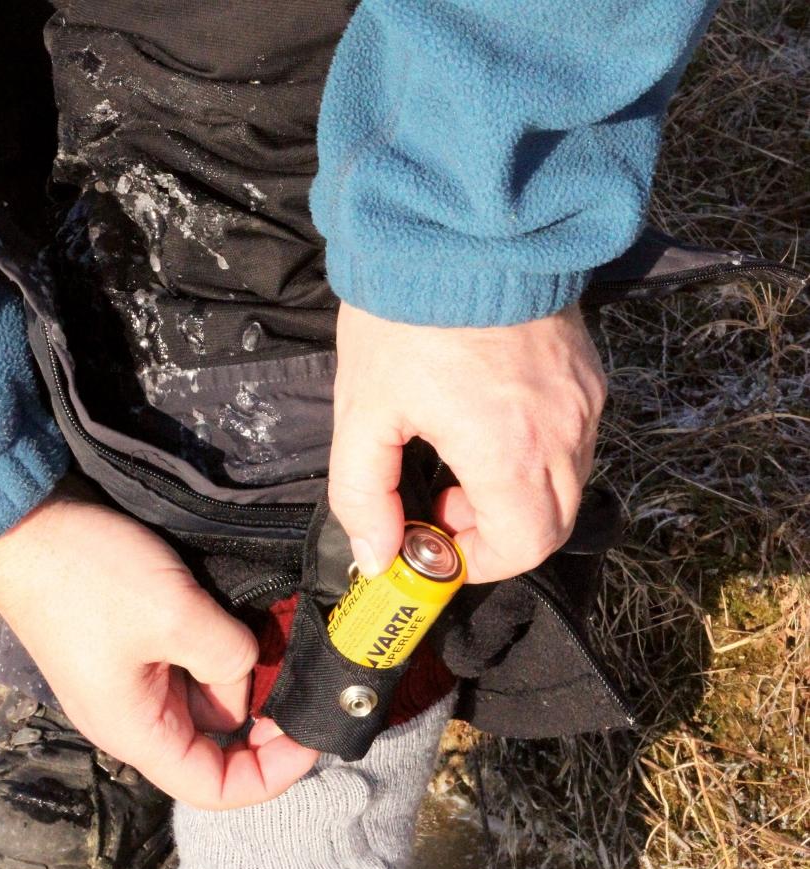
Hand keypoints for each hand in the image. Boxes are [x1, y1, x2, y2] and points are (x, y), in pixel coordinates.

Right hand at [0, 491, 317, 807]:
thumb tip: (252, 671)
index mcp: (138, 732)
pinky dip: (225, 652)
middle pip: (217, 746)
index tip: (309, 737)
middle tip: (305, 682)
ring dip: (248, 679)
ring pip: (210, 701)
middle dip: (267, 722)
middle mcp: (136, 718)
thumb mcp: (175, 616)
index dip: (271, 775)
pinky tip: (249, 622)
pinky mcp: (137, 649)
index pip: (215, 789)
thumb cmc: (86, 575)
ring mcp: (135, 684)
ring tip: (281, 643)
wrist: (25, 523)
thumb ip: (229, 657)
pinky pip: (193, 667)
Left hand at [329, 301, 605, 582]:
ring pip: (566, 486)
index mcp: (509, 452)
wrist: (458, 222)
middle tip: (444, 506)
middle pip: (552, 527)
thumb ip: (364, 495)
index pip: (525, 547)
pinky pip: (575, 442)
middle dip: (497, 534)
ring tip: (460, 458)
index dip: (479, 562)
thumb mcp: (363, 410)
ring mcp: (584, 402)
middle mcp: (563, 434)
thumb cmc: (405, 315)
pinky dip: (537, 458)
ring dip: (517, 496)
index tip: (437, 543)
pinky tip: (490, 424)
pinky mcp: (589, 375)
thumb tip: (378, 557)